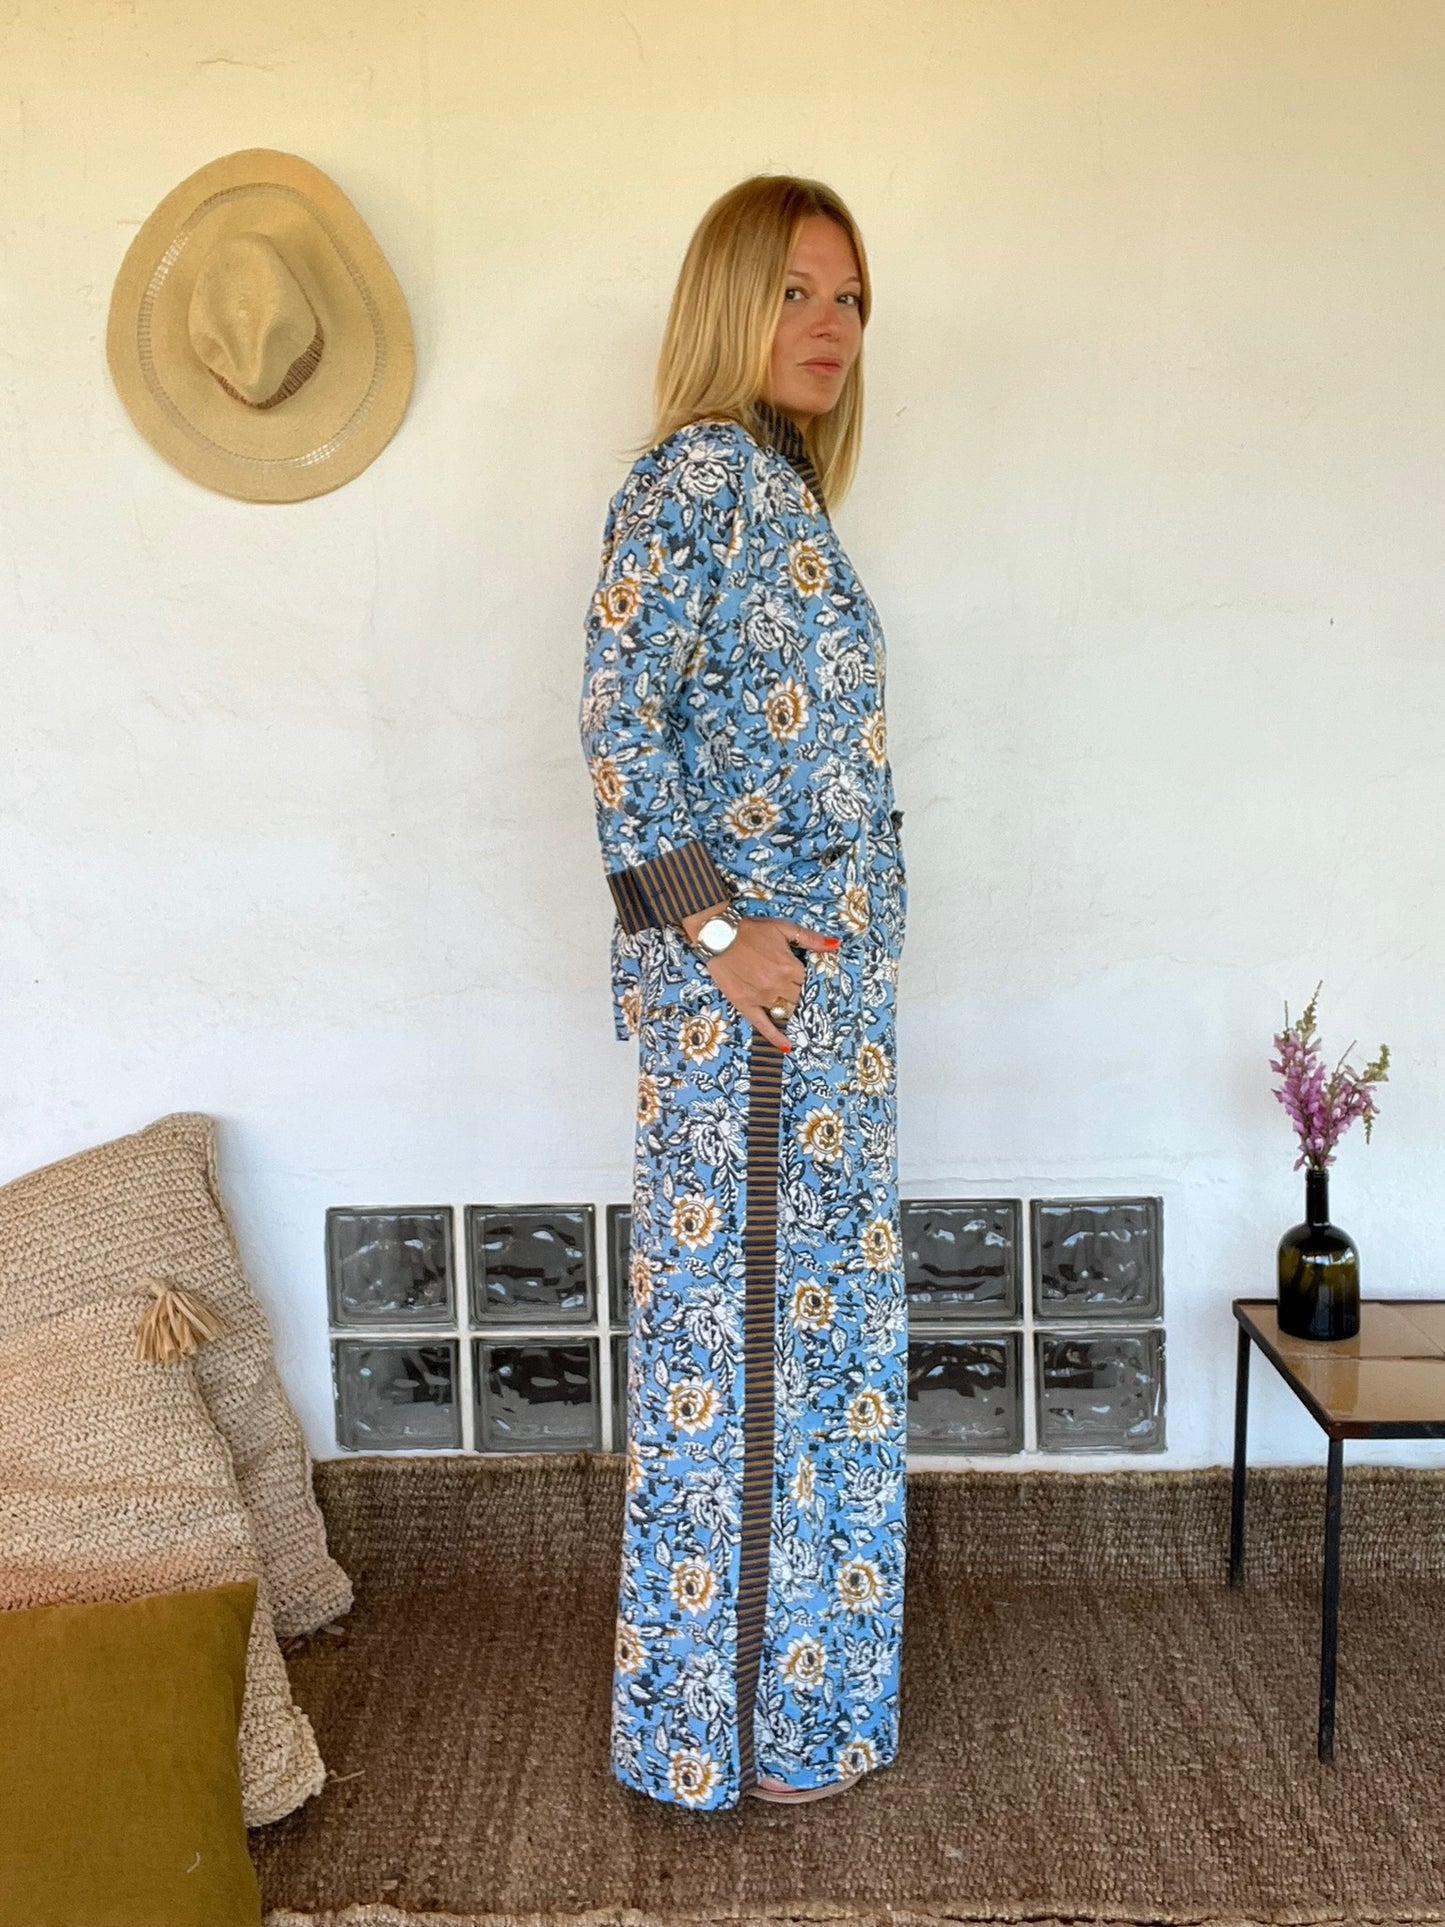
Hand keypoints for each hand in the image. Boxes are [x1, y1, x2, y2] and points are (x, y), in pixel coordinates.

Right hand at [681, 904, 839, 1052]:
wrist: (718, 935)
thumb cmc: (752, 930)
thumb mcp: (783, 928)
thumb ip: (811, 938)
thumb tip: (836, 944)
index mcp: (790, 967)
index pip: (810, 983)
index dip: (812, 984)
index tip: (813, 986)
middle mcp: (778, 986)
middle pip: (799, 1000)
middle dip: (802, 999)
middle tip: (805, 1000)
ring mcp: (762, 998)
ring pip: (785, 1012)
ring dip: (791, 1013)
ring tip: (797, 1016)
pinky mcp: (746, 1005)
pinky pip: (763, 1026)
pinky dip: (776, 1037)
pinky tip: (787, 1046)